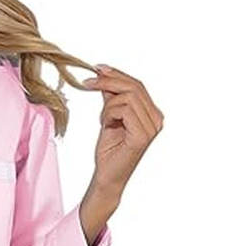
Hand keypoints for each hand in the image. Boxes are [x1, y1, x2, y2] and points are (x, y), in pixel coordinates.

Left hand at [81, 64, 163, 200]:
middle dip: (109, 81)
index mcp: (152, 114)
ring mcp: (152, 127)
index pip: (137, 85)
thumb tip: (105, 76)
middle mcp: (157, 119)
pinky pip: (125, 110)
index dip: (117, 74)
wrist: (107, 177)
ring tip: (103, 121)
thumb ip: (112, 99)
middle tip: (87, 83)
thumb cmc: (109, 152)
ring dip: (108, 106)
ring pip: (128, 97)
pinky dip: (110, 114)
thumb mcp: (109, 118)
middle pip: (134, 86)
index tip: (98, 68)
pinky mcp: (143, 135)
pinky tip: (106, 125)